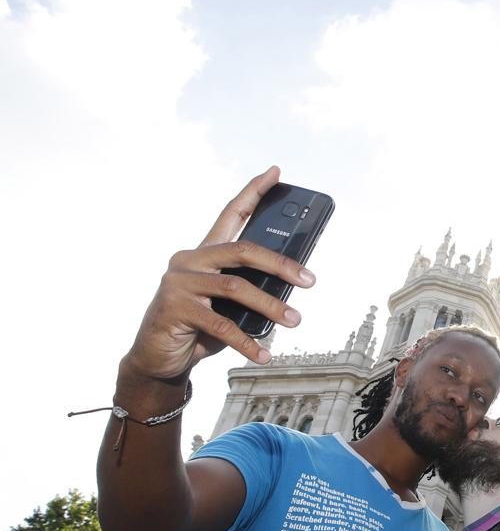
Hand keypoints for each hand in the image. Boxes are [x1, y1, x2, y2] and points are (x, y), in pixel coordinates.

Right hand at [124, 166, 315, 381]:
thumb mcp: (227, 304)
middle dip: (280, 264)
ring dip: (271, 306)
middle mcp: (189, 260)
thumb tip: (291, 287)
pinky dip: (247, 342)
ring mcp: (179, 283)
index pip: (231, 213)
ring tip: (295, 320)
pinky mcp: (174, 308)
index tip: (276, 172)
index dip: (253, 192)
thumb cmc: (198, 327)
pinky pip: (221, 324)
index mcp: (204, 252)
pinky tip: (263, 354)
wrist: (158, 358)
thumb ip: (249, 289)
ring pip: (235, 287)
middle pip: (242, 250)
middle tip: (310, 280)